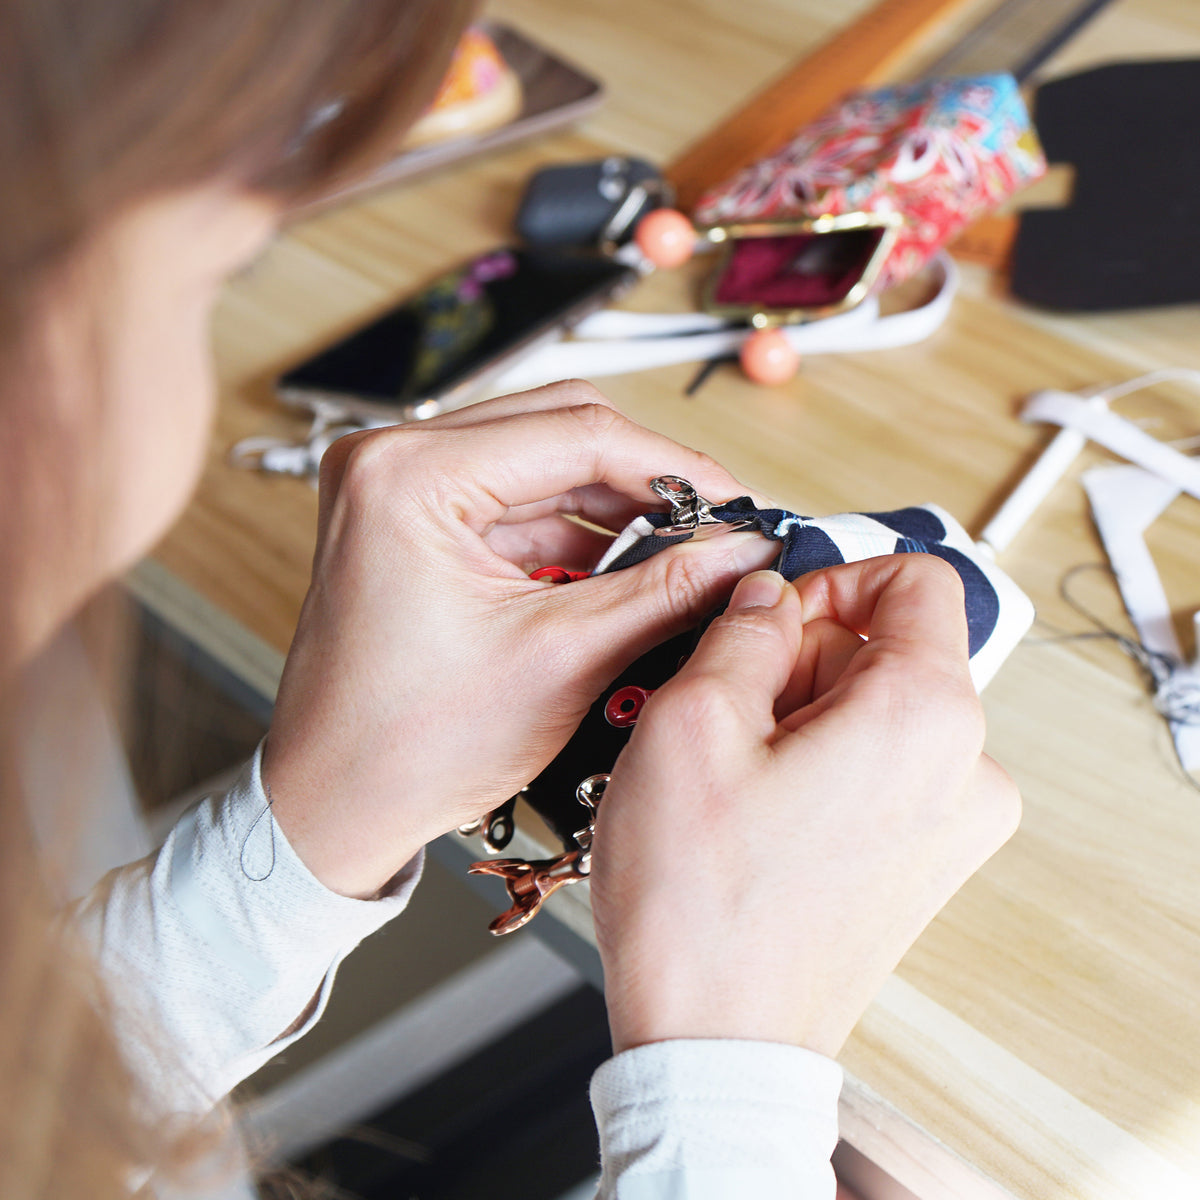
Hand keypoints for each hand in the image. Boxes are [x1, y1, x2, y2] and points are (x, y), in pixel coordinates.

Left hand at [263, 383, 775, 897]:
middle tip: (716, 525)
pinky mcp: (414, 520)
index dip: (676, 467)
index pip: (577, 432)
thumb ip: (664, 594)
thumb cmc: (405, 747)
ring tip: (681, 551)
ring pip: (544, 460)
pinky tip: (629, 566)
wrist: (334, 805)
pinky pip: (518, 500)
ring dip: (617, 505)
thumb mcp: (560, 661)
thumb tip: (741, 552)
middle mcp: (392, 460)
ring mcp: (398, 486)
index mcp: (409, 476)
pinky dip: (578, 530)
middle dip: (648, 479)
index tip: (738, 502)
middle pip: (561, 427)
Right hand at [590, 556, 1020, 1057]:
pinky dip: (817, 763)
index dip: (832, 576)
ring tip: (734, 773)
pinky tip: (756, 808)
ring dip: (799, 714)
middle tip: (726, 708)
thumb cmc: (704, 907)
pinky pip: (877, 768)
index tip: (775, 614)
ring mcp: (951, 825)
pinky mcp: (924, 862)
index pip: (917, 579)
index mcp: (925, 717)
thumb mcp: (693, 722)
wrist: (715, 1041)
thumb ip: (743, 629)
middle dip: (801, 657)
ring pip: (874, 709)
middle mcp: (964, 771)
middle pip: (888, 648)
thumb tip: (767, 597)